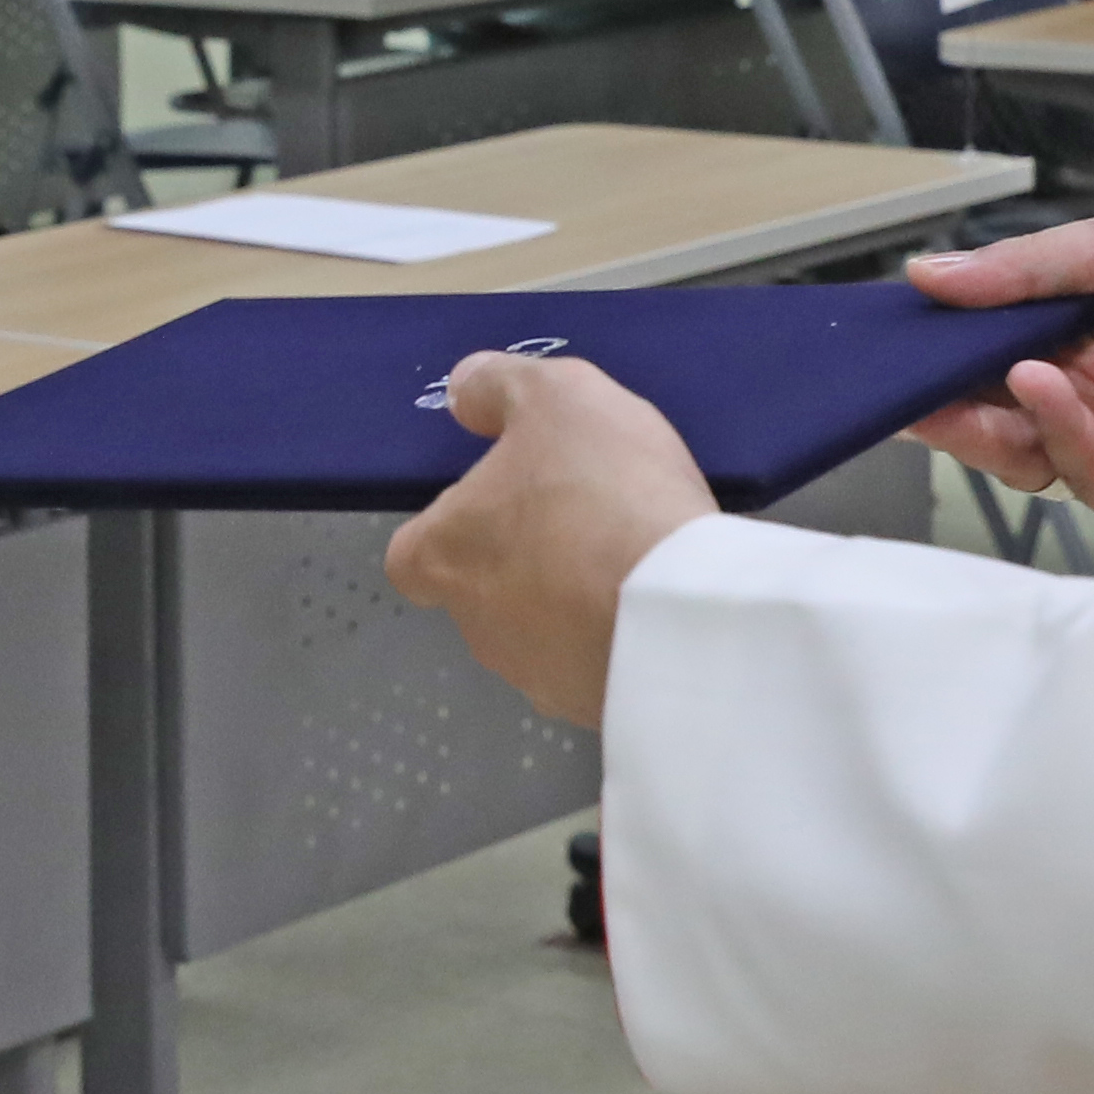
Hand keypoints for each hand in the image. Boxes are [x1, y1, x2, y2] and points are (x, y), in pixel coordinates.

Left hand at [382, 355, 717, 728]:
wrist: (681, 614)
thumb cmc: (603, 496)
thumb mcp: (557, 398)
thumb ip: (500, 385)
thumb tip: (464, 391)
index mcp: (444, 556)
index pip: (413, 554)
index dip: (452, 526)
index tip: (501, 500)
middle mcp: (476, 627)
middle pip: (483, 589)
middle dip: (526, 558)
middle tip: (585, 515)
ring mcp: (536, 677)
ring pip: (542, 631)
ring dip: (575, 600)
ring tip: (635, 557)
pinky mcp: (593, 708)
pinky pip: (596, 664)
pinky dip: (618, 636)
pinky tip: (660, 602)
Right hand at [903, 208, 1093, 532]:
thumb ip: (1026, 268)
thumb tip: (928, 275)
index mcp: (1077, 340)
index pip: (985, 355)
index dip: (937, 349)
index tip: (887, 338)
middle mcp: (1089, 400)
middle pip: (989, 412)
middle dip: (936, 398)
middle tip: (892, 378)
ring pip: (1020, 451)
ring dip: (979, 419)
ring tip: (957, 379)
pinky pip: (1082, 467)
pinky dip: (1052, 426)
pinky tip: (1038, 382)